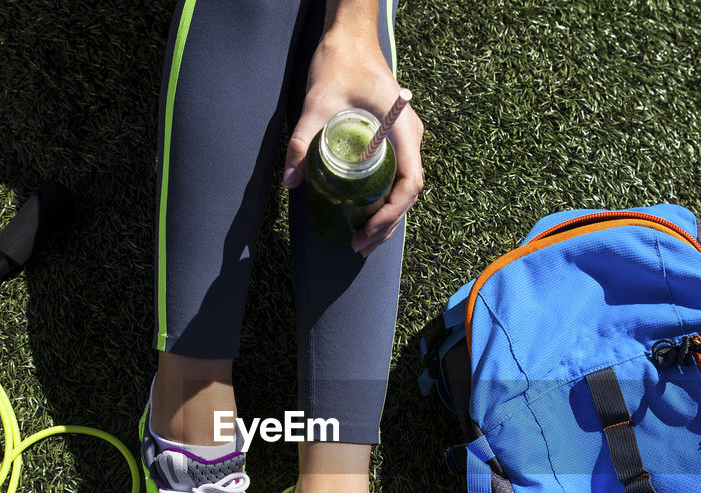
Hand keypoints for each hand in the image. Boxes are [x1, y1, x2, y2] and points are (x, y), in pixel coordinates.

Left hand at [282, 28, 423, 255]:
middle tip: (359, 246)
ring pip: (403, 188)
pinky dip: (383, 201)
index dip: (392, 211)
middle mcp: (410, 138)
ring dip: (386, 218)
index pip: (410, 181)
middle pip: (408, 193)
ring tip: (362, 241)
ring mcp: (404, 140)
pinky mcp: (393, 140)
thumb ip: (302, 141)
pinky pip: (395, 177)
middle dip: (386, 224)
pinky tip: (364, 217)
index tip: (369, 227)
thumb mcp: (317, 104)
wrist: (349, 39)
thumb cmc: (340, 64)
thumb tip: (289, 181)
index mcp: (402, 130)